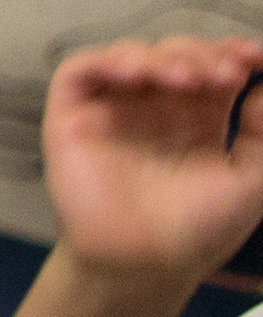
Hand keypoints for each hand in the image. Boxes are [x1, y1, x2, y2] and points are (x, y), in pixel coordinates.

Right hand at [36, 37, 262, 285]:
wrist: (147, 264)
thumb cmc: (199, 230)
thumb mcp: (253, 180)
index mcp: (198, 119)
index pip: (212, 69)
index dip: (231, 52)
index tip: (255, 56)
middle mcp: (155, 109)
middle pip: (175, 53)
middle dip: (201, 54)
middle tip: (223, 74)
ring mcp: (113, 110)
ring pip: (131, 54)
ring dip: (160, 55)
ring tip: (183, 77)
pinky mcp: (73, 117)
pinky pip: (80, 72)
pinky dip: (106, 61)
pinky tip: (136, 73)